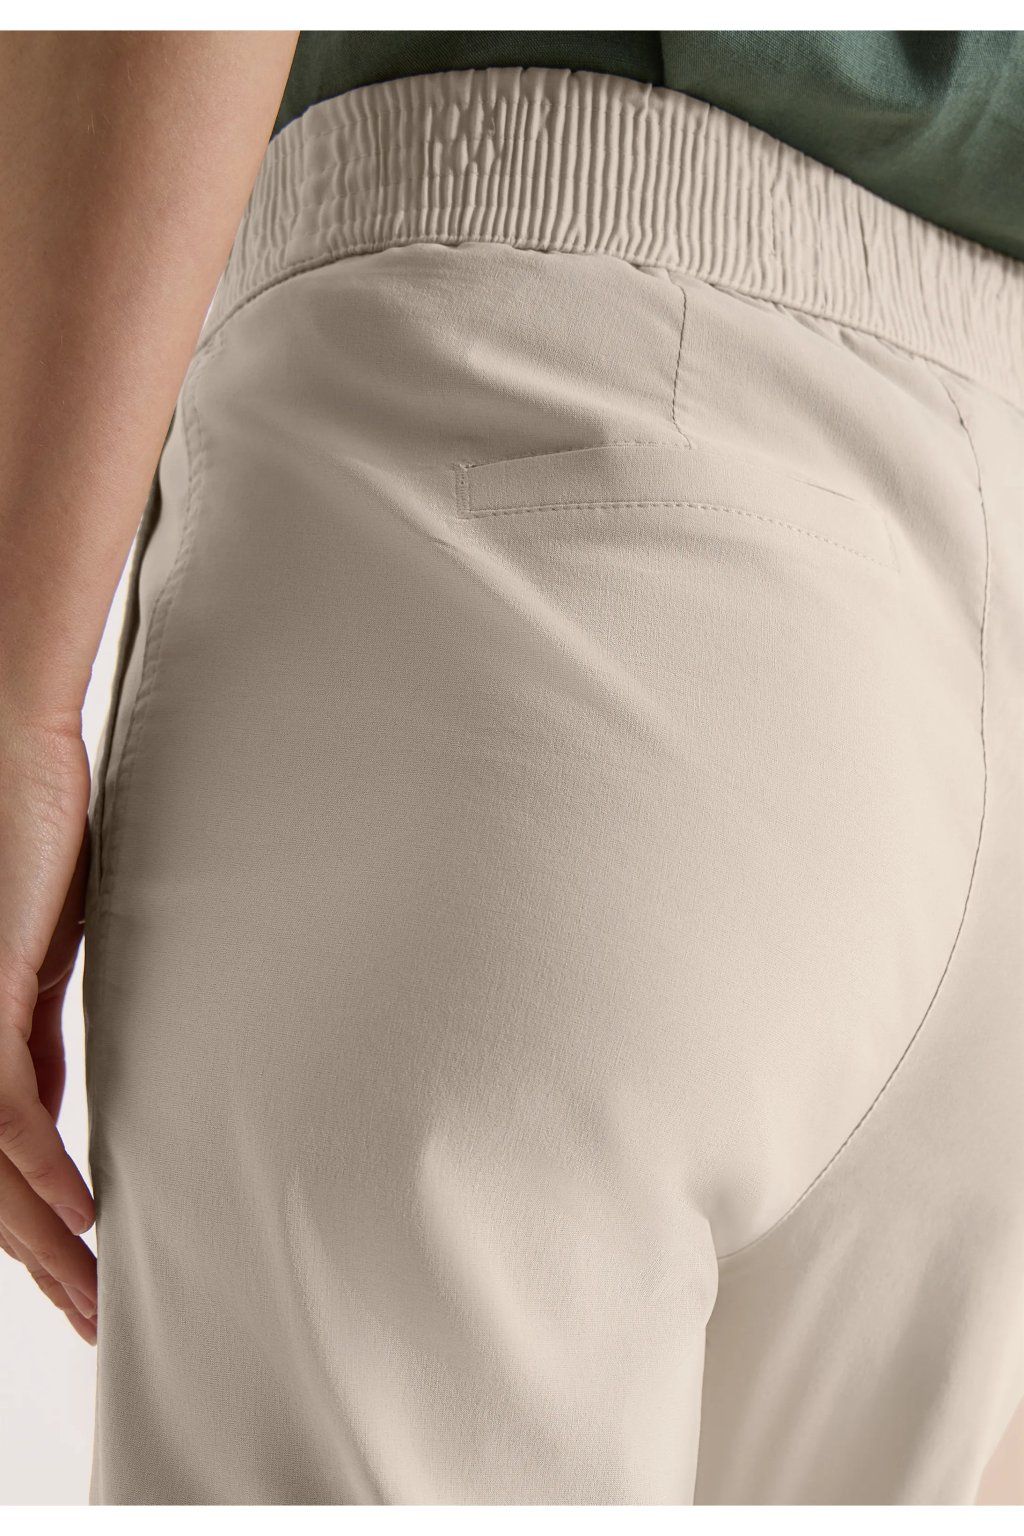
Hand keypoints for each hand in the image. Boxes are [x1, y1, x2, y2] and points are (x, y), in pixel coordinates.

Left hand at [0, 710, 97, 1343]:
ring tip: (93, 1288)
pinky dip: (44, 1171)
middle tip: (92, 1310)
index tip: (76, 1269)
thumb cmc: (26, 842)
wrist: (8, 753)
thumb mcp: (39, 963)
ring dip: (42, 1241)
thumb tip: (51, 1106)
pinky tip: (80, 1211)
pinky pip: (2, 1114)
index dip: (26, 1229)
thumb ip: (32, 1037)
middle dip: (36, 1260)